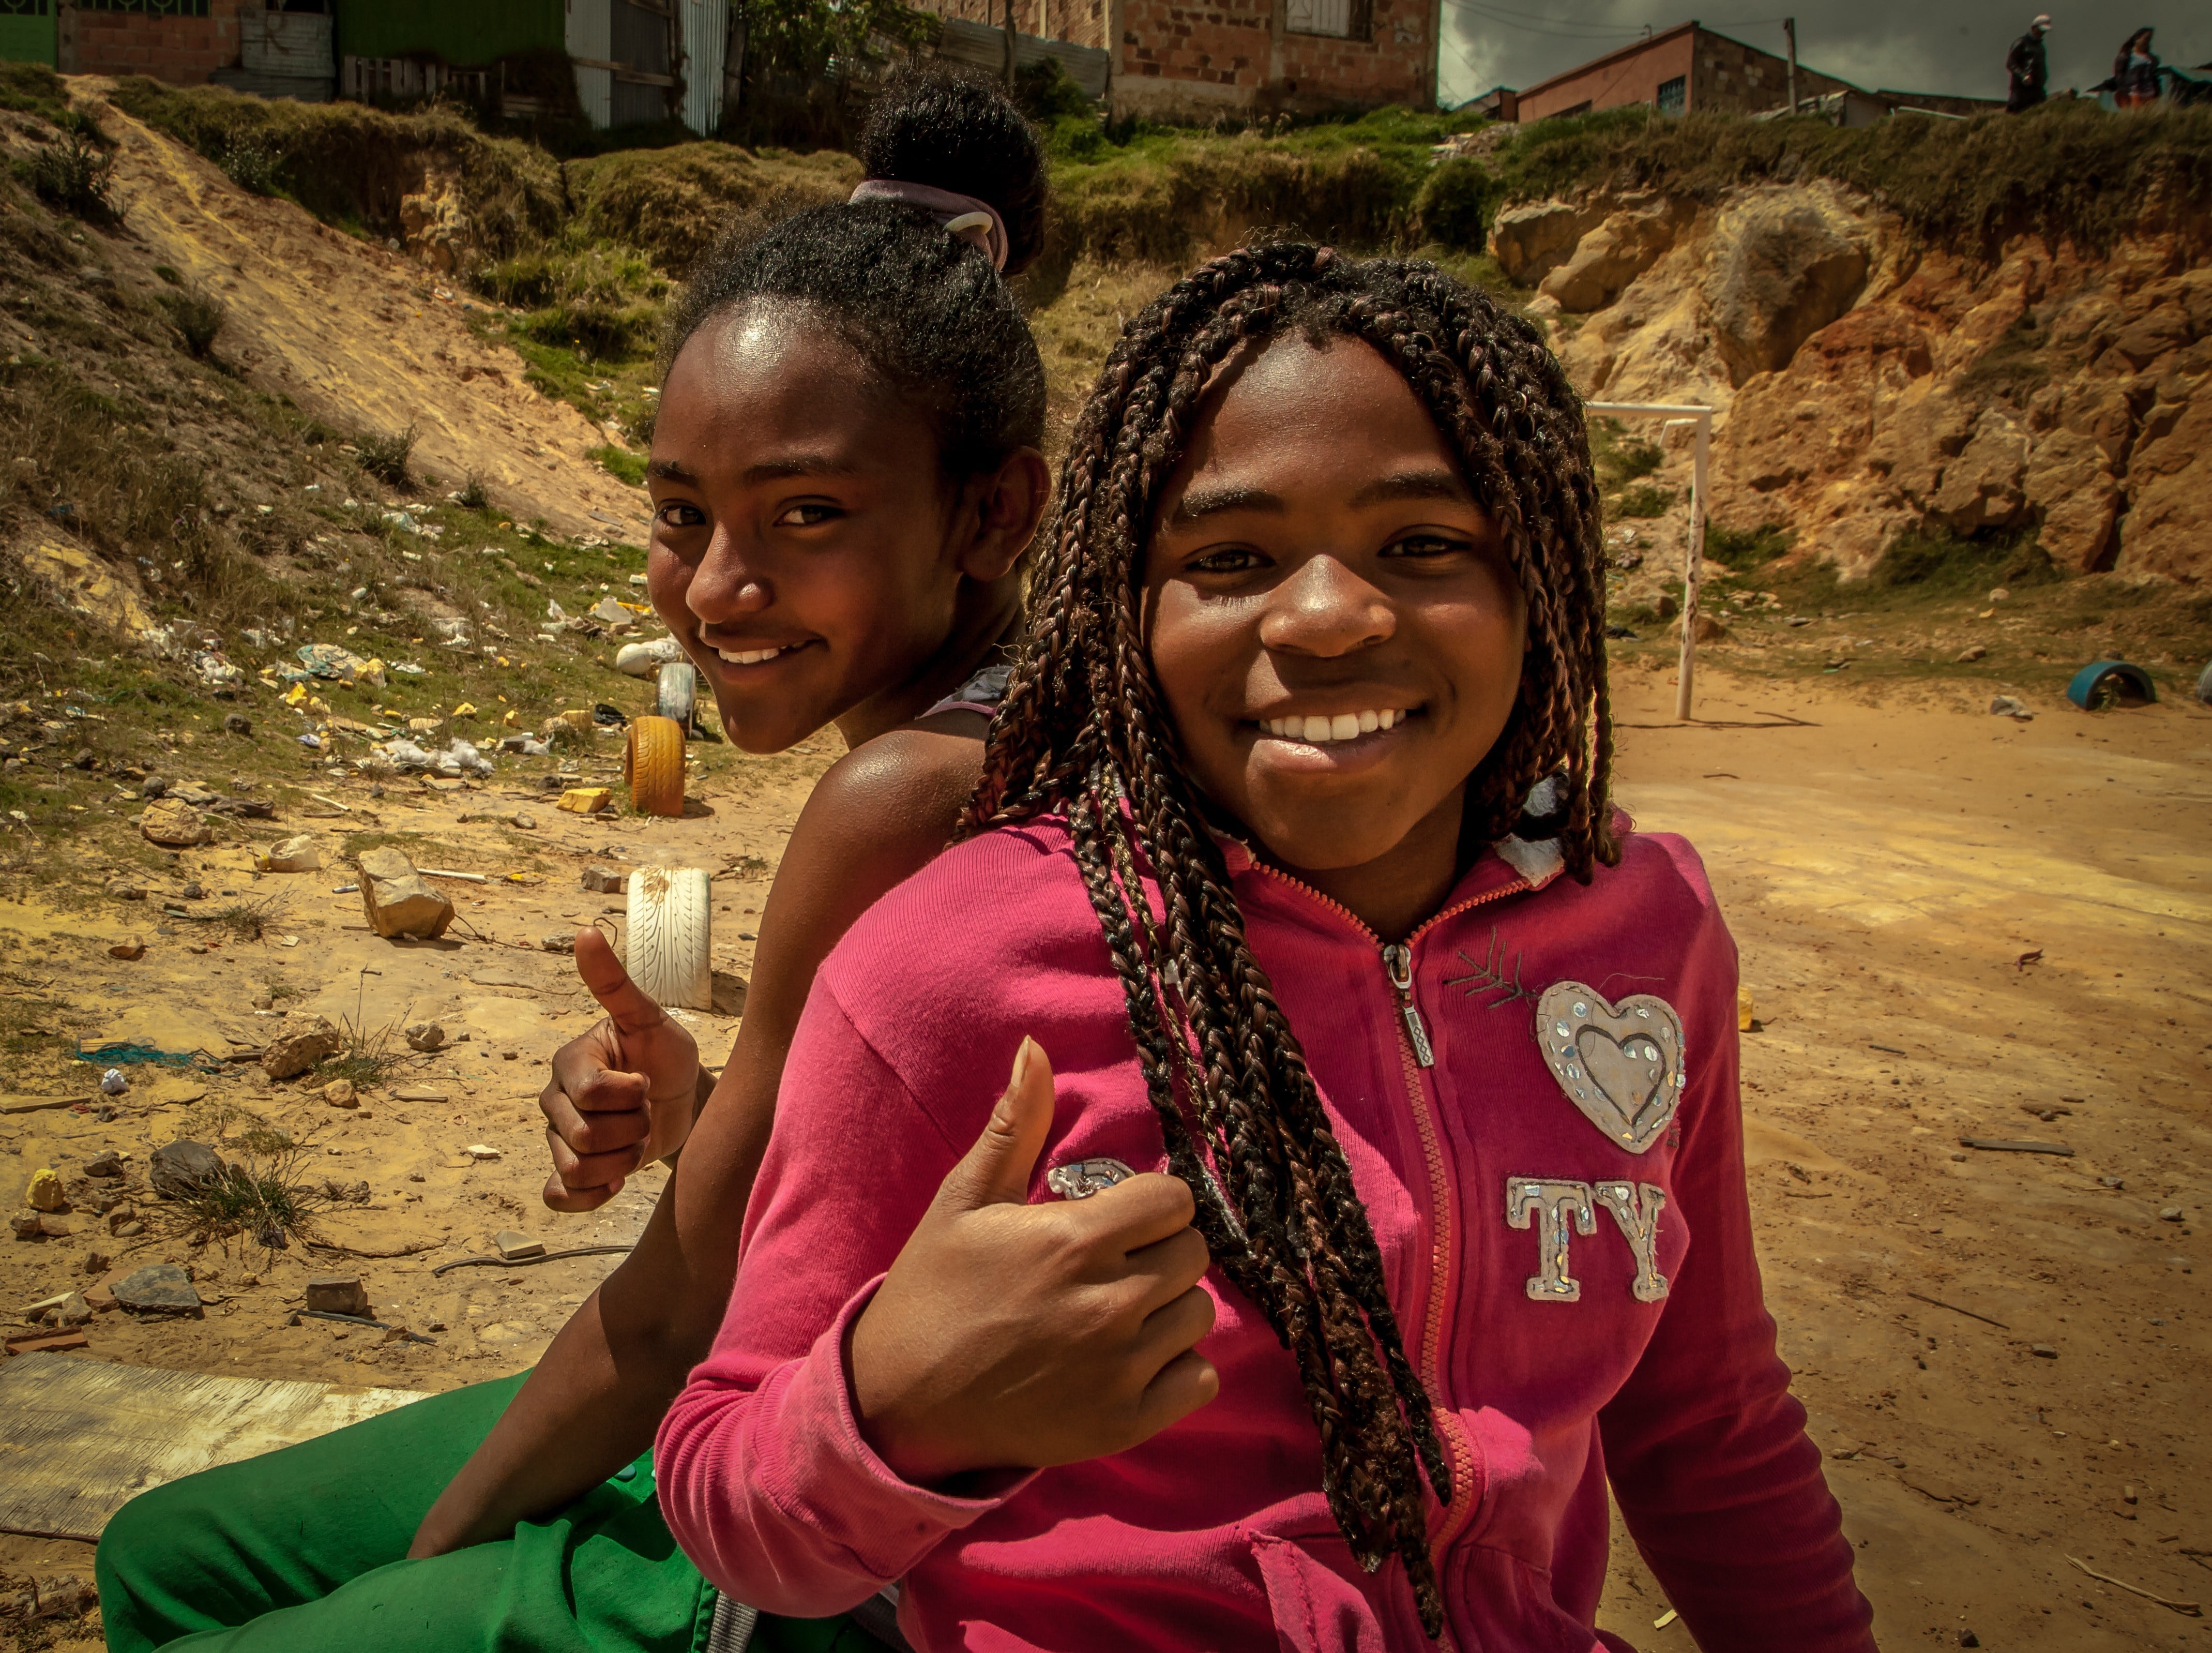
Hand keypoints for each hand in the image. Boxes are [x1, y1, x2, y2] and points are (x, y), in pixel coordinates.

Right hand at [538, 928, 704, 1212]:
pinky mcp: (568, 1172)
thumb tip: (586, 932)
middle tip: (647, 1112)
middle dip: (630, 1129)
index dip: (629, 1095)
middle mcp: (554, 1100)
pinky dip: (590, 1196)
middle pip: (582, 1137)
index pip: (589, 1094)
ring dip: (620, 1161)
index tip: (647, 1081)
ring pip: (574, 1169)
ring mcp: (558, 1138)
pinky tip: (619, 1177)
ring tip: (638, 1139)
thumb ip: (615, 983)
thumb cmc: (667, 1054)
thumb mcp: (649, 1018)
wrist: (685, 1101)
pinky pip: (559, 1197)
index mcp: (569, 1062)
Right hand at [848, 1038, 1219, 1485]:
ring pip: (1199, 1315)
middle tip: (1113, 1265)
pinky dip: (1176, 1371)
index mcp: (1073, 1240)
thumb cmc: (933, 1292)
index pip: (1174, 1199)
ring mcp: (1119, 1369)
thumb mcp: (963, 1202)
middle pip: (1193, 1254)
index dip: (1149, 1203)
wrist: (900, 1404)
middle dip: (1159, 1250)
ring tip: (1117, 1313)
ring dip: (1168, 1309)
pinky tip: (1129, 1362)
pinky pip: (1200, 1381)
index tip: (1116, 1218)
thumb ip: (1014, 1127)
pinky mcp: (1124, 1424)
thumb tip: (1035, 1049)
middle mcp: (1107, 1303)